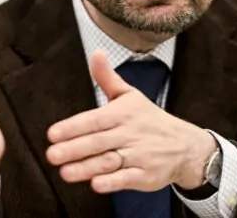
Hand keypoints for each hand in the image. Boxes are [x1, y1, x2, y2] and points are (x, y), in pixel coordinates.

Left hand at [45, 50, 216, 192]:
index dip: (73, 126)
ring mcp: (140, 155)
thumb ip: (107, 78)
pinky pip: (127, 179)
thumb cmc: (149, 119)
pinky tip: (95, 184)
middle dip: (74, 148)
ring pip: (109, 162)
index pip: (95, 119)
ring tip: (64, 172)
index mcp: (124, 112)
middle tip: (51, 154)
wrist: (186, 146)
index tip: (52, 134)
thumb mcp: (130, 95)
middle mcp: (131, 133)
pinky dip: (111, 182)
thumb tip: (97, 53)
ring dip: (86, 168)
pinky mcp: (146, 176)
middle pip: (98, 141)